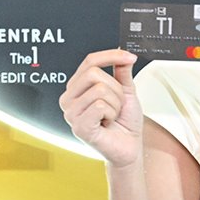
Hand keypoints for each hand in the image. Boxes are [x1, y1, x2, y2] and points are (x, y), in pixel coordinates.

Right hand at [60, 49, 142, 167]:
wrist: (129, 147)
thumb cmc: (125, 122)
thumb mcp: (126, 91)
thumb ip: (122, 72)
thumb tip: (121, 53)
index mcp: (77, 88)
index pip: (89, 61)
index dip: (111, 56)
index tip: (130, 57)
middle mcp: (69, 99)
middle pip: (93, 73)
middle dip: (115, 88)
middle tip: (117, 104)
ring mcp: (71, 114)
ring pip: (100, 90)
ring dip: (116, 104)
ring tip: (112, 116)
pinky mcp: (78, 127)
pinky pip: (100, 106)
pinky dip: (112, 114)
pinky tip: (108, 123)